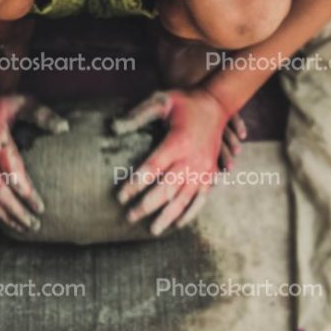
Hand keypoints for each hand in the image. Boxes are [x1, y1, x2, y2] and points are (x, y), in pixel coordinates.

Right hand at [0, 85, 68, 232]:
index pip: (16, 175)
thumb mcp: (22, 102)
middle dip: (18, 212)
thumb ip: (42, 115)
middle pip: (1, 191)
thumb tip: (64, 127)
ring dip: (2, 215)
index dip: (28, 195)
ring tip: (19, 227)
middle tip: (34, 226)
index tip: (41, 208)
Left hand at [111, 89, 246, 235]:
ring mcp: (204, 169)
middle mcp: (192, 159)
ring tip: (152, 230)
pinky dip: (190, 213)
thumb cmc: (184, 102)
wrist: (216, 103)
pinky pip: (201, 198)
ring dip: (168, 216)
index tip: (120, 196)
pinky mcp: (211, 173)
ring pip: (185, 199)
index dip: (135, 184)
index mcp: (178, 141)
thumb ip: (139, 115)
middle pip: (167, 189)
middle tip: (128, 217)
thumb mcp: (161, 100)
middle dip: (147, 205)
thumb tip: (114, 127)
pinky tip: (178, 224)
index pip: (152, 168)